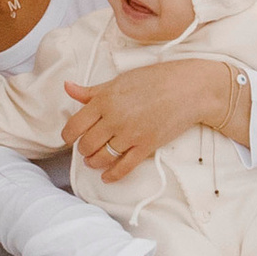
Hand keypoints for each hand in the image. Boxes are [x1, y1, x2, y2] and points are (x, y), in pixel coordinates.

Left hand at [63, 54, 232, 180]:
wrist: (189, 88)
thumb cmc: (154, 79)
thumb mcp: (119, 80)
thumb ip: (92, 90)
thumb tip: (67, 87)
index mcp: (104, 99)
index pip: (75, 125)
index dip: (68, 135)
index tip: (69, 137)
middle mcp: (114, 118)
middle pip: (87, 144)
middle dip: (83, 149)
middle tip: (86, 147)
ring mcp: (130, 134)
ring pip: (102, 158)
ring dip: (94, 162)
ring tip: (93, 160)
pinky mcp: (146, 146)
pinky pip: (124, 167)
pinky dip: (112, 175)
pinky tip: (106, 176)